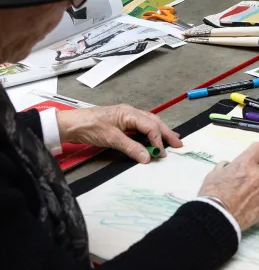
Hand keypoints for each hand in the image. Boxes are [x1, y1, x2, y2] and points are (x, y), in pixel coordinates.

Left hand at [56, 105, 181, 163]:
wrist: (70, 124)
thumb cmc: (89, 127)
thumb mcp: (110, 138)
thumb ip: (130, 147)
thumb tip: (147, 157)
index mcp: (129, 113)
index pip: (150, 126)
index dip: (158, 140)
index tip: (161, 153)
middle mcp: (130, 112)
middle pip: (154, 122)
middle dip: (166, 133)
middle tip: (179, 143)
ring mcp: (126, 116)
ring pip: (149, 123)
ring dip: (160, 132)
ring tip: (170, 140)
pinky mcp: (121, 122)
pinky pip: (141, 126)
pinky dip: (149, 132)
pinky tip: (152, 138)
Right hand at [198, 141, 258, 230]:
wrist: (214, 220)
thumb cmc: (211, 196)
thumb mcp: (213, 175)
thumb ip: (225, 167)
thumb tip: (229, 165)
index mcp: (246, 163)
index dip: (258, 153)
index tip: (255, 157)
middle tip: (252, 177)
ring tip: (252, 193)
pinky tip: (252, 206)